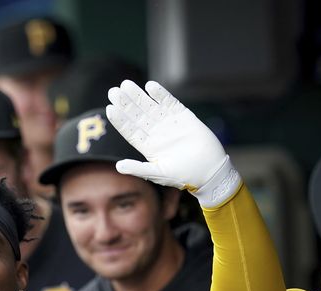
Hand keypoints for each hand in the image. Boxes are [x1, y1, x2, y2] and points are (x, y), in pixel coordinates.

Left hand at [106, 80, 239, 207]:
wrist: (210, 170)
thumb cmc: (183, 175)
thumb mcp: (158, 173)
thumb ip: (138, 168)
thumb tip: (117, 166)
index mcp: (147, 145)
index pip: (129, 130)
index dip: (120, 120)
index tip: (110, 109)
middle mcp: (155, 132)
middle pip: (136, 115)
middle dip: (125, 103)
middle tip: (113, 92)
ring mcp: (168, 123)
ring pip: (150, 106)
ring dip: (138, 96)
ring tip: (126, 85)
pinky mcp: (183, 115)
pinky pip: (169, 102)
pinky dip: (160, 94)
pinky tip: (150, 86)